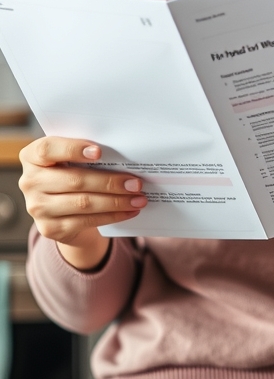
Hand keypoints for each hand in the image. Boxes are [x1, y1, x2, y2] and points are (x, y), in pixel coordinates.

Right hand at [19, 138, 146, 269]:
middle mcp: (29, 182)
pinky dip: (112, 215)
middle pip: (74, 180)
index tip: (99, 152)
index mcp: (32, 157)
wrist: (63, 210)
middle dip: (110, 182)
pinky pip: (87, 221)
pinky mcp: (50, 228)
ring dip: (116, 201)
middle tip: (136, 183)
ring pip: (83, 203)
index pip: (47, 149)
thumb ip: (87, 154)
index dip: (72, 149)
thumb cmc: (73, 174)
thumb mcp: (73, 160)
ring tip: (139, 198)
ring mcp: (37, 207)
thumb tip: (124, 155)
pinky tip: (129, 211)